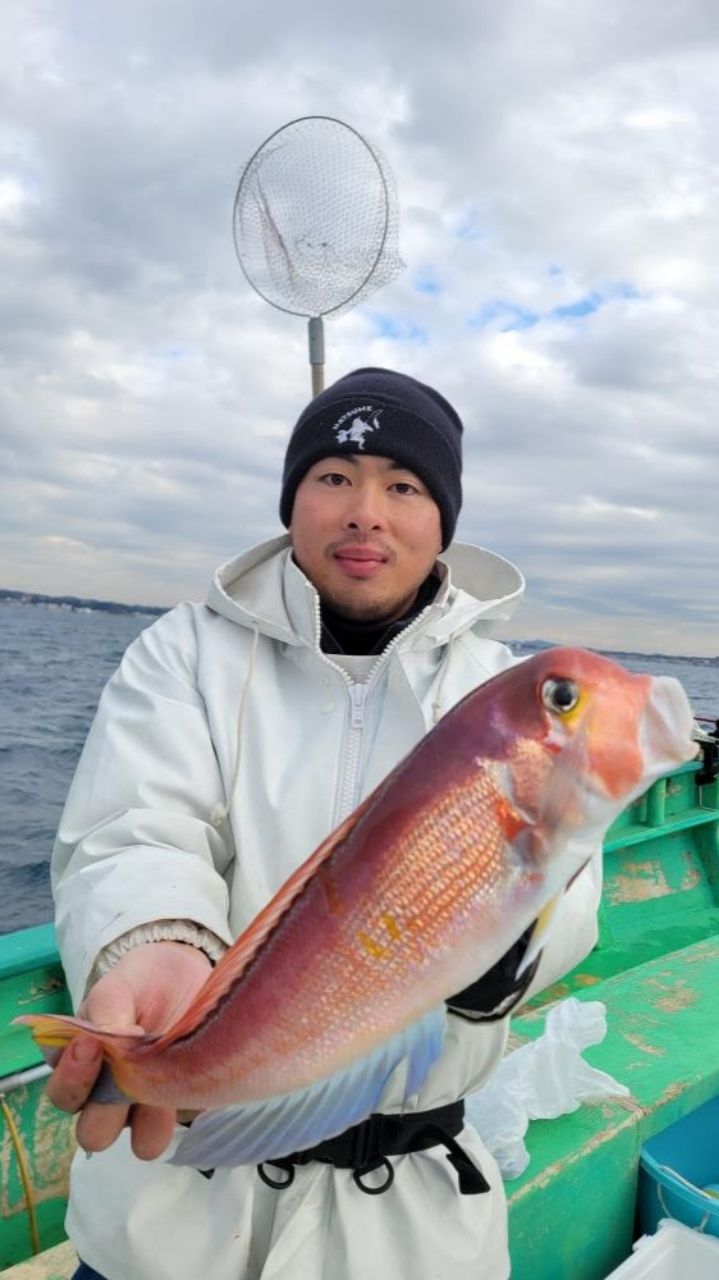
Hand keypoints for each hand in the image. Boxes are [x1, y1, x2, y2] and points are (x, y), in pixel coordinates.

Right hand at [46, 941, 211, 1159]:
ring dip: (153, 1121)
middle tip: (127, 1071)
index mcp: (81, 1069)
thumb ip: (108, 1012)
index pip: (63, 1095)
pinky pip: (188, 1117)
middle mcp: (109, 1096)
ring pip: (145, 1144)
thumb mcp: (117, 986)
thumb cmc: (138, 982)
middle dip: (107, 1111)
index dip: (73, 1079)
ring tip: (164, 1082)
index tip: (90, 1044)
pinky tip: (196, 1066)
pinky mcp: (187, 1100)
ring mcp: (149, 1105)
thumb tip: (120, 1042)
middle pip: (95, 1134)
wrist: (183, 970)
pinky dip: (191, 1097)